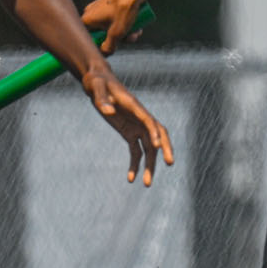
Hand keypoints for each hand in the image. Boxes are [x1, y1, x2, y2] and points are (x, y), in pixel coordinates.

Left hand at [80, 67, 173, 184]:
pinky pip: (136, 151)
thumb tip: (107, 111)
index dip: (155, 133)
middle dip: (165, 149)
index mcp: (135, 106)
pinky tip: (130, 179)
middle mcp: (140, 118)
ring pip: (148, 148)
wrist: (98, 83)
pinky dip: (135, 164)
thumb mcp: (97, 88)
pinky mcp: (129, 133)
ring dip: (150, 165)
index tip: (157, 147)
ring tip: (147, 184)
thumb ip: (101, 100)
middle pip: (158, 135)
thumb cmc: (98, 83)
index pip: (149, 121)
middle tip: (169, 163)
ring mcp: (136, 126)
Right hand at [81, 0, 149, 55]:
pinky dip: (126, 24)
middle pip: (103, 34)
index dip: (102, 46)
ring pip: (112, 27)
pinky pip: (116, 19)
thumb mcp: (116, 33)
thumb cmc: (123, 8)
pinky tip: (136, 25)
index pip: (90, 40)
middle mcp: (91, 14)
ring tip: (136, 31)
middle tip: (129, 38)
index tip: (112, 48)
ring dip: (125, 33)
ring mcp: (101, 9)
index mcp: (87, 20)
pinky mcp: (111, 5)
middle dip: (119, 39)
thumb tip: (105, 53)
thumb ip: (108, 47)